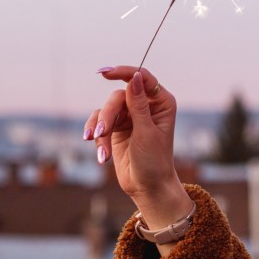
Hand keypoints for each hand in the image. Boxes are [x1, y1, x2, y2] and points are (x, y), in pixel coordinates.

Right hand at [85, 67, 189, 223]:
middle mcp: (146, 106)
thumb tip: (134, 78)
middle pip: (118, 96)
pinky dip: (97, 137)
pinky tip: (102, 156)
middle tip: (102, 133)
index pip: (142, 78)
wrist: (147, 186)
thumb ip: (138, 105)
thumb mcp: (146, 132)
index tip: (105, 73)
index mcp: (161, 102)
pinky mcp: (116, 128)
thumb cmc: (154, 161)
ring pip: (105, 110)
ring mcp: (130, 116)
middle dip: (107, 115)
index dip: (124, 72)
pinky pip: (98, 123)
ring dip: (99, 127)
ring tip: (99, 147)